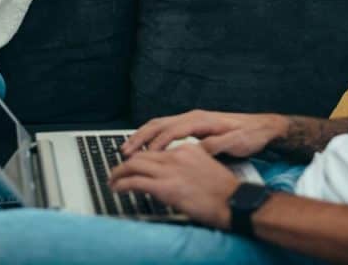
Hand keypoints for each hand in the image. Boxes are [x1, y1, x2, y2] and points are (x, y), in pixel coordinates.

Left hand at [110, 145, 239, 229]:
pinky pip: (135, 181)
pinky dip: (122, 184)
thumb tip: (174, 169)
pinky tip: (117, 188)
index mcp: (187, 148)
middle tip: (116, 170)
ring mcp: (170, 170)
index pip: (156, 146)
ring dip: (119, 172)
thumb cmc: (226, 190)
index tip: (133, 160)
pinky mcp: (165, 187)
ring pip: (133, 164)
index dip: (141, 153)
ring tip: (112, 179)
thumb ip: (189, 162)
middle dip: (126, 161)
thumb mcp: (207, 165)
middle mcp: (176, 155)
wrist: (235, 202)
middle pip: (142, 153)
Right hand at [122, 110, 288, 157]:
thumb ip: (216, 146)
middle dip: (141, 137)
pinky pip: (165, 128)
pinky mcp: (192, 125)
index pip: (172, 130)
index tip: (147, 156)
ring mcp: (191, 119)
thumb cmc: (251, 135)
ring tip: (128, 148)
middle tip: (126, 151)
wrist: (262, 127)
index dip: (158, 143)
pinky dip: (151, 136)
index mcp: (202, 120)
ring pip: (159, 124)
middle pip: (159, 124)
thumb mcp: (237, 143)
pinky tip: (146, 147)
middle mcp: (193, 116)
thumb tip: (197, 150)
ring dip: (142, 136)